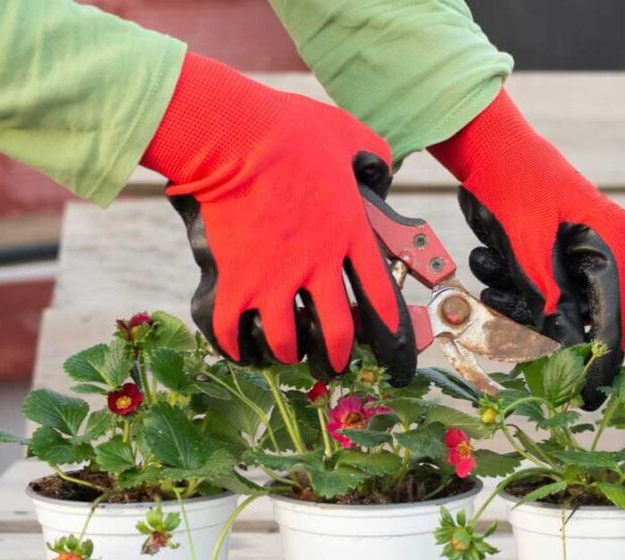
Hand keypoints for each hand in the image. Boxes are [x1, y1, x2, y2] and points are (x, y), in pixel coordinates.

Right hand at [141, 53, 413, 383]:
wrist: (233, 134)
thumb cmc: (290, 129)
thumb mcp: (348, 135)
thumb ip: (372, 155)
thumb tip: (380, 167)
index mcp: (349, 234)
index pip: (381, 295)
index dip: (390, 329)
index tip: (392, 345)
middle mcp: (318, 265)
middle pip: (338, 331)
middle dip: (339, 356)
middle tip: (338, 364)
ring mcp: (275, 277)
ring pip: (286, 340)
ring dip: (288, 353)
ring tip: (287, 354)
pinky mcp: (235, 278)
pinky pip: (233, 328)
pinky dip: (235, 345)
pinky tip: (239, 348)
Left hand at [429, 90, 624, 407]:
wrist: (481, 140)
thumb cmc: (510, 179)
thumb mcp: (527, 244)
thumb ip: (548, 297)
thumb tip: (565, 348)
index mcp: (610, 238)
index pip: (614, 315)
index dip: (599, 359)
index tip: (585, 396)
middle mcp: (603, 244)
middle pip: (582, 312)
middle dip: (539, 320)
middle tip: (503, 321)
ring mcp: (578, 246)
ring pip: (554, 302)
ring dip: (516, 299)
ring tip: (487, 267)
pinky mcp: (553, 247)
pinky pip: (537, 284)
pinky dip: (510, 282)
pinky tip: (486, 258)